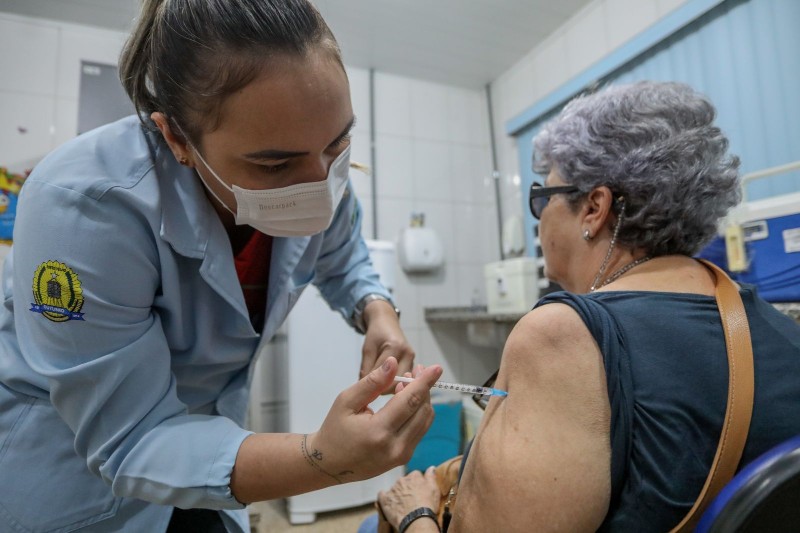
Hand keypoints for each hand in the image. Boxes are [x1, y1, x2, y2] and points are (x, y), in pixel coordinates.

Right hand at [306, 357, 441, 483]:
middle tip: (414, 371)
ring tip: (408, 384)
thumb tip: (393, 363)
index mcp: (378, 432)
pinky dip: (418, 413)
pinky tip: (406, 401)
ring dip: (422, 399)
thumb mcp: (346, 401)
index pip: (409, 401)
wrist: (329, 465)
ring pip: (424, 421)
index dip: (425, 382)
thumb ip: (372, 382)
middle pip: (422, 411)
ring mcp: (401, 456)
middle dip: (423, 387)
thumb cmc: (334, 429)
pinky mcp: (403, 459)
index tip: (436, 367)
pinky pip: (420, 430)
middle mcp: (394, 447)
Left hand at [359, 300, 414, 386]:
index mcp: (395, 347)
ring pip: (401, 384)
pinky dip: (394, 383)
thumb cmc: (375, 335)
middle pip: (397, 382)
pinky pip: (403, 380)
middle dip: (383, 388)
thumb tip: (365, 391)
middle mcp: (408, 354)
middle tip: (371, 387)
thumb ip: (366, 369)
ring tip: (378, 382)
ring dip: (388, 387)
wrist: (387, 322)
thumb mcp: (367, 350)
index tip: (364, 389)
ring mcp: (412, 359)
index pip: (384, 375)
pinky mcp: (412, 364)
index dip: (373, 384)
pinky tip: (385, 380)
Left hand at [378, 467, 440, 528]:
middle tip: (412, 499)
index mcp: (414, 476)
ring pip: (394, 488)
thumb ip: (431, 476)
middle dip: (407, 488)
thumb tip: (431, 467)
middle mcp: (402, 480)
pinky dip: (385, 498)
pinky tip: (389, 503)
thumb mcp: (434, 489)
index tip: (420, 491)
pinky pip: (382, 495)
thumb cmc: (427, 505)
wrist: (416, 519)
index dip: (418, 483)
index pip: (416, 475)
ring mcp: (392, 489)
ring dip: (397, 494)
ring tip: (403, 505)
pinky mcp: (385, 499)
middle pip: (404, 481)